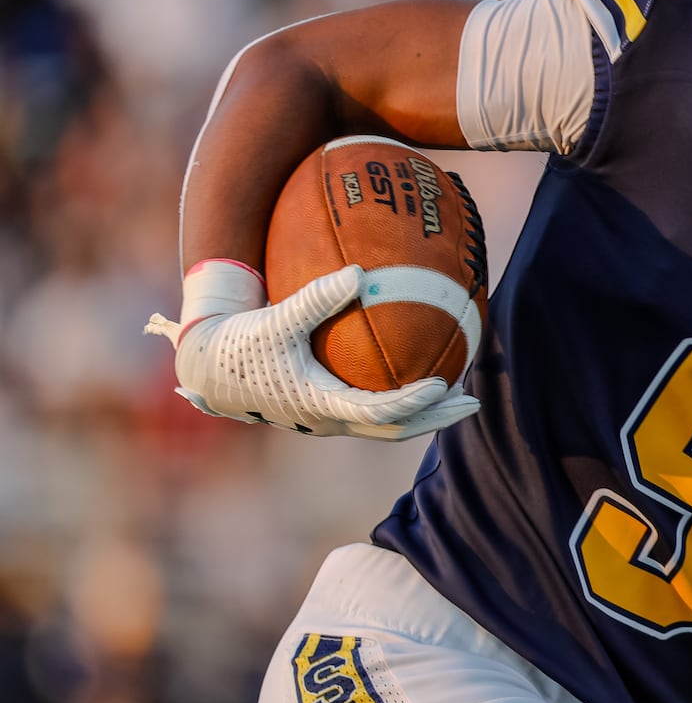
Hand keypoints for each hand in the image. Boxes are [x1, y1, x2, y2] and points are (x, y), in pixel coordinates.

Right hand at [145, 260, 478, 440]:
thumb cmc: (239, 343)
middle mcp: (328, 421)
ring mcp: (328, 420)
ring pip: (387, 427)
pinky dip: (402, 400)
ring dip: (424, 413)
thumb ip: (315, 299)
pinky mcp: (325, 411)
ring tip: (458, 391)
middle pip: (395, 430)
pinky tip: (420, 374)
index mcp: (319, 404)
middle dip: (436, 417)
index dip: (414, 402)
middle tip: (473, 401)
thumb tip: (359, 272)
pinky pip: (374, 412)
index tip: (444, 384)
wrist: (207, 367)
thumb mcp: (274, 319)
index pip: (379, 413)